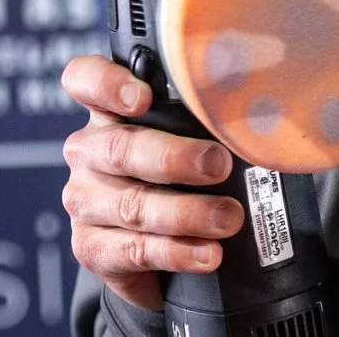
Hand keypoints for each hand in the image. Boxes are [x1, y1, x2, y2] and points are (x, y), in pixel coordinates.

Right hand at [59, 55, 243, 309]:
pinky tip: (207, 253)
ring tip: (228, 217)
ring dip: (186, 213)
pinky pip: (134, 249)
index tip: (143, 98)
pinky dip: (176, 252)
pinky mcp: (91, 247)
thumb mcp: (187, 144)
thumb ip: (203, 126)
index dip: (106, 84)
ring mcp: (85, 200)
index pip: (84, 81)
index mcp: (108, 114)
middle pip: (118, 148)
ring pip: (132, 204)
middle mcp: (88, 153)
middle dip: (173, 158)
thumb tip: (254, 123)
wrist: (157, 257)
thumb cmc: (178, 183)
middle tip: (218, 165)